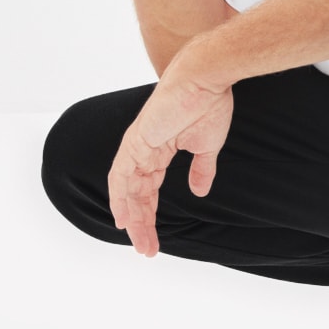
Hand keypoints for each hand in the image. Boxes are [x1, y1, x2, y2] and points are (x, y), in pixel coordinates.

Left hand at [107, 63, 233, 256]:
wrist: (206, 79)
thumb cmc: (209, 103)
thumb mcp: (207, 146)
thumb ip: (201, 170)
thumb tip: (200, 191)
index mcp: (158, 149)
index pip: (149, 189)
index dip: (149, 214)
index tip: (151, 237)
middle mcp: (143, 149)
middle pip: (136, 194)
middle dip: (141, 223)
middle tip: (146, 249)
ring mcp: (137, 145)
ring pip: (126, 190)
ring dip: (132, 218)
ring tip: (140, 243)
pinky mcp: (136, 141)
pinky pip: (121, 176)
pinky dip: (120, 198)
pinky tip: (124, 218)